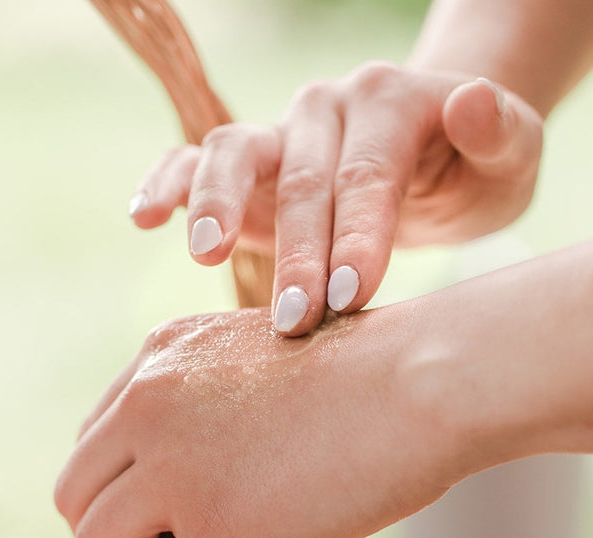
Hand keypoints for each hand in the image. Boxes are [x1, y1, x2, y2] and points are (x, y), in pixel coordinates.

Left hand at [54, 307, 460, 537]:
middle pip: (78, 491)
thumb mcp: (262, 357)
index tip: (155, 517)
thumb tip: (209, 453)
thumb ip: (220, 391)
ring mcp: (176, 463)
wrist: (422, 377)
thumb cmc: (365, 367)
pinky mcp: (216, 525)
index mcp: (162, 354)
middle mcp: (150, 400)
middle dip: (112, 535)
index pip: (96, 438)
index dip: (116, 488)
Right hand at [128, 63, 542, 334]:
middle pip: (302, 179)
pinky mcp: (245, 167)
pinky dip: (167, 184)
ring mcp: (277, 135)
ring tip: (206, 254)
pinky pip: (192, 160)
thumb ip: (498, 134)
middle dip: (298, 251)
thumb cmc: (468, 175)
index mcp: (389, 103)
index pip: (367, 175)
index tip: (349, 297)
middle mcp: (325, 110)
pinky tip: (144, 218)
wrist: (426, 168)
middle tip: (297, 319)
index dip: (357, 235)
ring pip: (231, 153)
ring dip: (215, 206)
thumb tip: (470, 104)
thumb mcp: (508, 157)